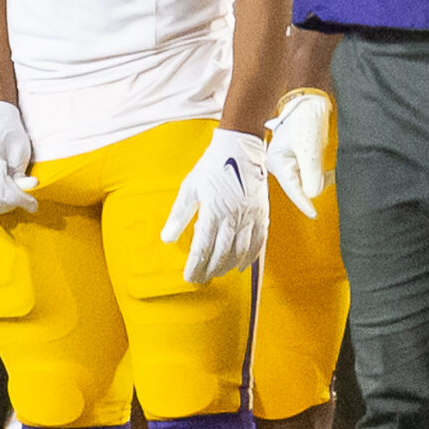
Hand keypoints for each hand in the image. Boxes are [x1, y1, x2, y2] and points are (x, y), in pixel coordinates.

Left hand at [162, 127, 270, 283]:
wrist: (240, 148)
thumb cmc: (212, 166)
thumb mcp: (190, 188)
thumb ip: (179, 215)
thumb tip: (166, 239)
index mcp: (213, 211)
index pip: (203, 247)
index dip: (196, 265)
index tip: (189, 277)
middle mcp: (233, 217)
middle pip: (221, 253)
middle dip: (209, 270)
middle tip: (201, 280)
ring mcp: (250, 216)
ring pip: (240, 251)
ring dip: (228, 266)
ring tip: (218, 274)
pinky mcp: (261, 213)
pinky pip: (258, 242)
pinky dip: (250, 257)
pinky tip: (242, 266)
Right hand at [265, 88, 332, 215]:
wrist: (310, 101)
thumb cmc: (306, 120)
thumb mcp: (309, 148)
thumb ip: (311, 173)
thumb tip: (313, 195)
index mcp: (278, 163)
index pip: (292, 190)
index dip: (305, 204)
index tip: (314, 215)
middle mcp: (281, 166)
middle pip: (300, 187)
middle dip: (314, 183)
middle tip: (324, 169)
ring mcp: (290, 163)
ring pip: (307, 181)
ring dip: (318, 177)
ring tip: (324, 161)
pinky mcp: (300, 160)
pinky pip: (311, 175)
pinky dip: (320, 173)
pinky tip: (326, 166)